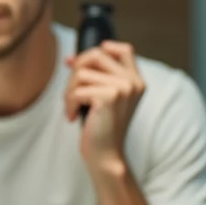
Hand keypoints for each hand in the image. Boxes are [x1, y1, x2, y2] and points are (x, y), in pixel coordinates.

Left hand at [64, 40, 144, 167]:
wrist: (106, 155)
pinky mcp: (109, 97)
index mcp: (136, 81)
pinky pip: (77, 90)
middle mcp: (133, 82)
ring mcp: (123, 88)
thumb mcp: (102, 97)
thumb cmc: (101, 128)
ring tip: (73, 108)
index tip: (82, 63)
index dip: (102, 49)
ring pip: (81, 73)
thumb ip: (94, 76)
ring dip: (69, 91)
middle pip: (95, 55)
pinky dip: (69, 103)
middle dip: (75, 71)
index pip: (125, 49)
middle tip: (72, 93)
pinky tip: (74, 116)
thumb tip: (69, 58)